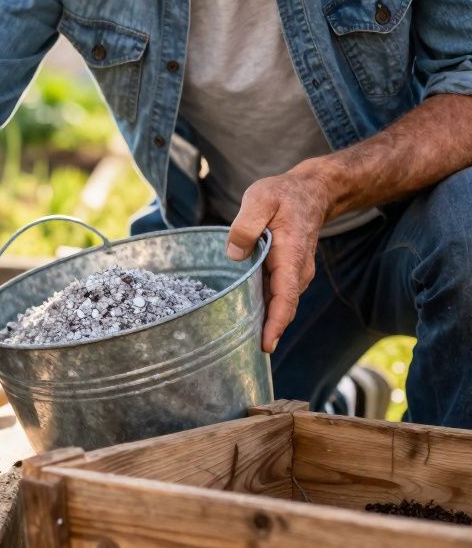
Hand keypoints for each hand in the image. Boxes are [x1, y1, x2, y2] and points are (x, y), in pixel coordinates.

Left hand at [225, 166, 334, 353]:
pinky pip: (275, 296)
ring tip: (238, 345)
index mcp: (291, 255)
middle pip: (282, 308)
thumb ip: (247, 224)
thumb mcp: (261, 199)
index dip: (276, 322)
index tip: (266, 344)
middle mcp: (297, 271)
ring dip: (263, 323)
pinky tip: (243, 322)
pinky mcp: (286, 274)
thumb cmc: (283, 195)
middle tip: (240, 355)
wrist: (312, 192)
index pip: (286, 295)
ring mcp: (294, 274)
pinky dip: (263, 310)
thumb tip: (235, 254)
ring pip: (278, 304)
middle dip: (266, 332)